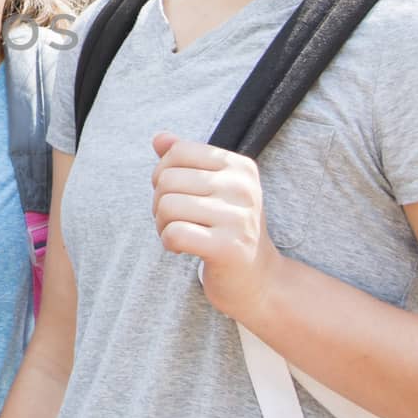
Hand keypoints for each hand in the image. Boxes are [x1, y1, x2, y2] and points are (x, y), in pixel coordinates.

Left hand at [150, 132, 281, 321]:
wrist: (259, 280)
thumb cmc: (228, 229)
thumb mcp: (212, 188)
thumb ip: (185, 159)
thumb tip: (158, 137)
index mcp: (240, 167)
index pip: (178, 152)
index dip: (163, 174)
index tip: (177, 195)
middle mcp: (243, 188)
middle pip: (167, 180)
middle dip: (159, 203)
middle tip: (177, 220)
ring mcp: (239, 217)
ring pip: (166, 206)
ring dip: (162, 225)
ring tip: (181, 234)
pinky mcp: (228, 247)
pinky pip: (174, 234)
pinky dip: (169, 242)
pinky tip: (184, 248)